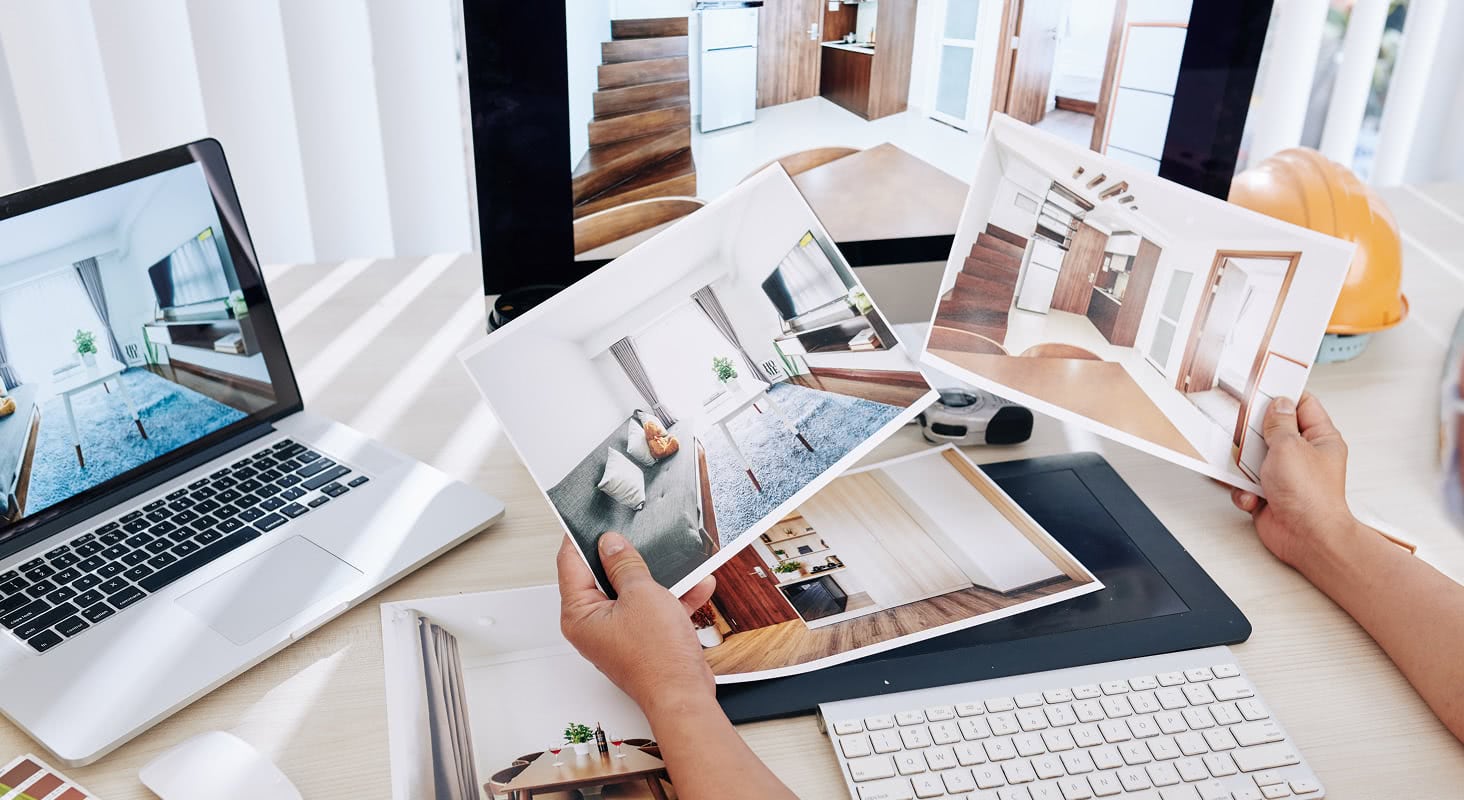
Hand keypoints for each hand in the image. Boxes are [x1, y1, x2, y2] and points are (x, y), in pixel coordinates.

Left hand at [558, 532, 717, 716]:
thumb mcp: (641, 594)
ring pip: (633, 591)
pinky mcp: (640, 638)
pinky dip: (672, 598)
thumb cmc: (656, 658)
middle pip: (603, 576)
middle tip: (639, 536)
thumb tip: (611, 544)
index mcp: (579, 613)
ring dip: (658, 577)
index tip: (593, 518)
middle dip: (627, 556)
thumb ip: (625, 563)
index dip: (582, 538)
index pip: (570, 563)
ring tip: (677, 563)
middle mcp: (593, 624)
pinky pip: (652, 608)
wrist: (684, 695)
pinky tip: (695, 586)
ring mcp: (617, 631)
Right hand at [1231, 393, 1357, 567]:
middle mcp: (1304, 455)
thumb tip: (1277, 405)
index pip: (1303, 404)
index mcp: (1320, 438)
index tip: (1262, 387)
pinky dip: (1243, 490)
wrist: (1307, 539)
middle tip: (1243, 429)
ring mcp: (1285, 475)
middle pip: (1272, 430)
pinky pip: (1245, 483)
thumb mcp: (1290, 447)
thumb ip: (1279, 423)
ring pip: (1253, 457)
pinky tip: (1252, 495)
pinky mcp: (1268, 494)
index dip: (1282, 395)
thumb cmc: (1312, 498)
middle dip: (1254, 433)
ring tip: (1244, 468)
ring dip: (1243, 465)